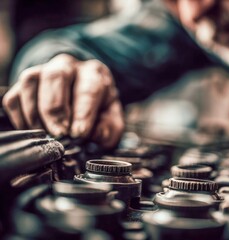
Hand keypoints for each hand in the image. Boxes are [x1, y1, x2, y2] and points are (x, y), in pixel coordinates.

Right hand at [2, 54, 123, 147]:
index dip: (83, 113)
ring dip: (35, 112)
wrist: (83, 91)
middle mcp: (68, 66)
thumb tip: (95, 134)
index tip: (78, 133)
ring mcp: (43, 71)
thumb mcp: (112, 118)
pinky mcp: (26, 84)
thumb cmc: (98, 107)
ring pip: (31, 82)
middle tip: (59, 133)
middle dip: (56, 109)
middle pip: (57, 76)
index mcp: (94, 73)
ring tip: (45, 133)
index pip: (89, 88)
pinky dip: (20, 116)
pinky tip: (32, 130)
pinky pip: (15, 96)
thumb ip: (109, 128)